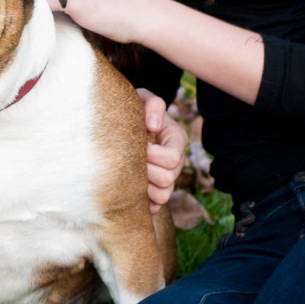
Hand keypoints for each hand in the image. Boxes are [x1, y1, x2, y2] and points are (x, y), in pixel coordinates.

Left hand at [136, 88, 187, 213]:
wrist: (127, 122)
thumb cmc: (137, 109)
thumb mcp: (144, 98)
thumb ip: (153, 104)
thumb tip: (153, 125)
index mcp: (177, 140)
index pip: (173, 158)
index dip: (153, 155)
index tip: (139, 145)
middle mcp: (176, 162)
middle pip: (168, 179)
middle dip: (145, 171)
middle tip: (129, 160)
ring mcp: (168, 178)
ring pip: (163, 195)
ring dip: (144, 187)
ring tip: (130, 173)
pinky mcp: (157, 190)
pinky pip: (156, 205)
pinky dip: (144, 201)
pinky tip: (131, 188)